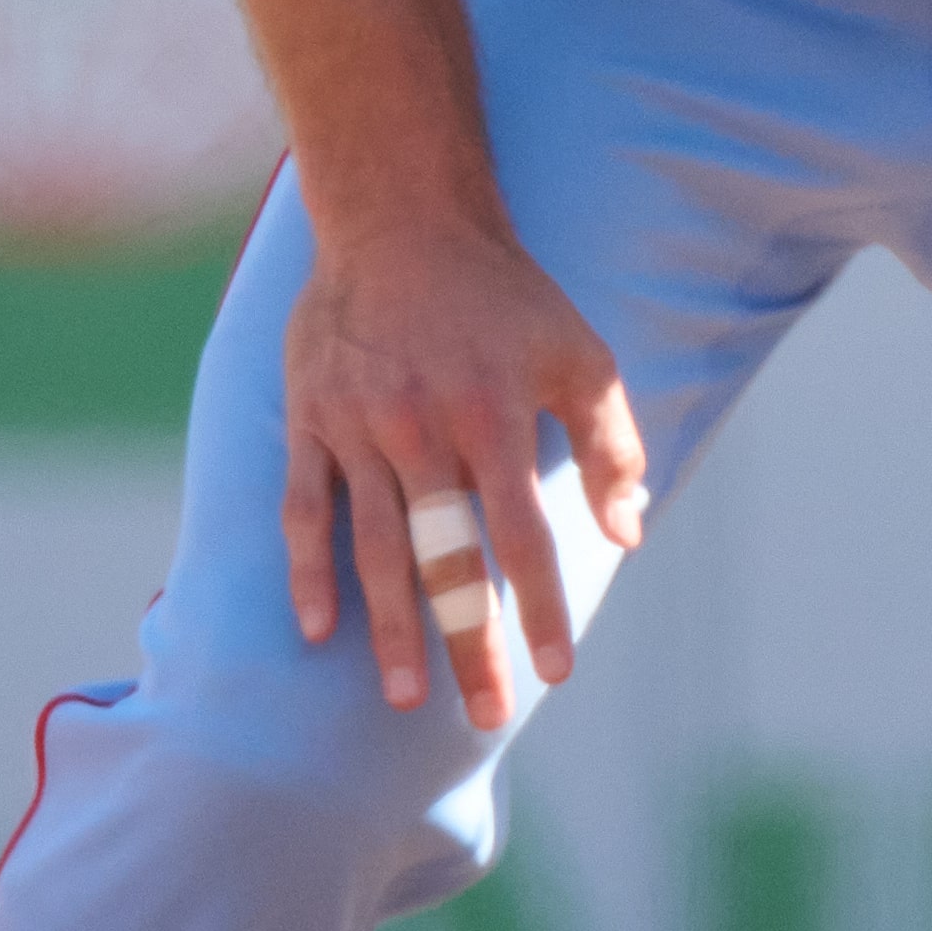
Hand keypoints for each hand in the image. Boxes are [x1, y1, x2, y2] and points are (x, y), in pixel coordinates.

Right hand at [280, 221, 651, 727]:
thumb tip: (627, 534)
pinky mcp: (309, 419)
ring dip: (389, 628)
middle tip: (486, 713)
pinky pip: (304, 510)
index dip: (538, 606)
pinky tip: (317, 628)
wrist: (402, 217)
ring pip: (374, 548)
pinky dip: (309, 572)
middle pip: (444, 559)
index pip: (521, 534)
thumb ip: (611, 444)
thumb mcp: (580, 353)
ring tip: (402, 696)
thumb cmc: (505, 295)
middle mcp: (421, 427)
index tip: (557, 672)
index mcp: (492, 413)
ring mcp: (357, 426)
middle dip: (466, 644)